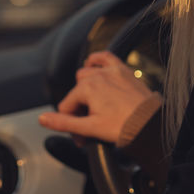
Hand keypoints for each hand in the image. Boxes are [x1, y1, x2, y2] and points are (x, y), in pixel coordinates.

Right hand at [38, 51, 157, 143]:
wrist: (150, 124)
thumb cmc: (124, 126)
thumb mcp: (90, 128)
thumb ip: (64, 122)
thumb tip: (43, 119)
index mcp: (87, 88)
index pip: (66, 106)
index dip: (70, 123)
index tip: (81, 136)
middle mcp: (98, 75)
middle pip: (76, 91)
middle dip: (79, 108)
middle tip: (89, 125)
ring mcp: (111, 71)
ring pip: (87, 74)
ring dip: (86, 89)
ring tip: (93, 108)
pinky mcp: (123, 70)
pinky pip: (105, 57)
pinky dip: (97, 60)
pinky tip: (94, 66)